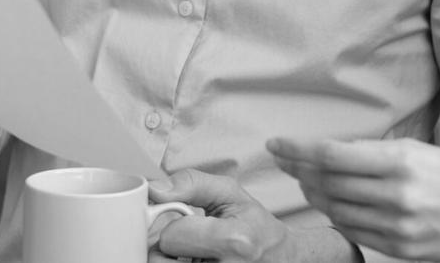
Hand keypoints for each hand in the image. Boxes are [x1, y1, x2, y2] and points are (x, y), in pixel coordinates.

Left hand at [146, 169, 356, 261]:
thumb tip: (155, 189)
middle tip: (193, 242)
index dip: (177, 225)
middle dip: (172, 246)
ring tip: (195, 255)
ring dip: (174, 262)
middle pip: (163, 260)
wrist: (284, 259)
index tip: (191, 223)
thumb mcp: (230, 193)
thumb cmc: (255, 225)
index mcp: (234, 242)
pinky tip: (198, 262)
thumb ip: (191, 184)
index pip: (171, 235)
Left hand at [268, 137, 439, 261]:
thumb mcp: (417, 149)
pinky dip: (335, 216)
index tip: (275, 144)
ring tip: (304, 180)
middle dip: (298, 170)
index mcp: (400, 162)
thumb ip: (372, 152)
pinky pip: (354, 232)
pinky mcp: (400, 249)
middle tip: (284, 160)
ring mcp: (397, 227)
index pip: (331, 155)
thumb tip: (328, 151)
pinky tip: (330, 203)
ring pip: (335, 210)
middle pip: (327, 184)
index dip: (297, 149)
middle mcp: (396, 195)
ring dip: (313, 194)